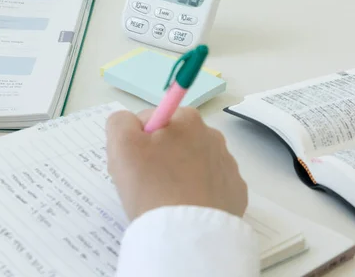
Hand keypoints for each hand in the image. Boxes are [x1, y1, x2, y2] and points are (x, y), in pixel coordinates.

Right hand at [106, 107, 247, 220]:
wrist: (188, 235)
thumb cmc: (152, 186)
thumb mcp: (121, 145)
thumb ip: (120, 122)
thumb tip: (130, 122)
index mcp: (186, 119)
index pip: (151, 121)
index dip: (135, 142)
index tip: (133, 164)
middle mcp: (212, 135)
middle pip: (173, 141)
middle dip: (158, 157)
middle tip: (145, 184)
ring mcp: (227, 165)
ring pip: (191, 164)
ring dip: (178, 175)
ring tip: (166, 200)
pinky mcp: (234, 192)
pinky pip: (209, 186)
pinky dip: (196, 194)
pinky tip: (185, 208)